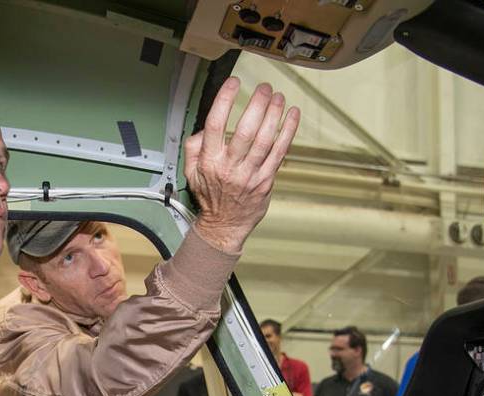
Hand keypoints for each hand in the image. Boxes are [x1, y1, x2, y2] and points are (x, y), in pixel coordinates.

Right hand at [184, 77, 299, 253]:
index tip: (233, 83)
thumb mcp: (191, 171)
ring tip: (278, 97)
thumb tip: (207, 127)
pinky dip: (287, 132)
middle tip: (263, 88)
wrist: (224, 225)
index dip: (225, 100)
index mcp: (210, 161)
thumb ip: (195, 146)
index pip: (215, 124)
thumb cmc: (210, 196)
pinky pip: (279, 153)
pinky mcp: (266, 181)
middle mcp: (230, 167)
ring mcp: (250, 175)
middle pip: (245, 131)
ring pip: (265, 141)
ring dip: (274, 115)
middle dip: (256, 105)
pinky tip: (292, 116)